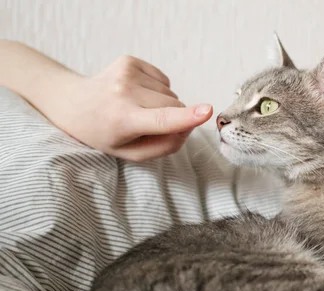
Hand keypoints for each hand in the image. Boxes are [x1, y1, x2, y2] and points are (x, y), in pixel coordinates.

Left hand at [55, 56, 212, 161]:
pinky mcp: (130, 61)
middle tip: (146, 124)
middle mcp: (124, 92)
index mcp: (123, 120)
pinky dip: (156, 90)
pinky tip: (137, 95)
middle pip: (174, 106)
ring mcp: (127, 72)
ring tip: (137, 108)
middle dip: (173, 117)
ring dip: (162, 104)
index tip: (207, 112)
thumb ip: (165, 146)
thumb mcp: (131, 154)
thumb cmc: (105, 134)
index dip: (187, 117)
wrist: (73, 104)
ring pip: (171, 93)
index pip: (161, 120)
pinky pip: (163, 80)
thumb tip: (191, 125)